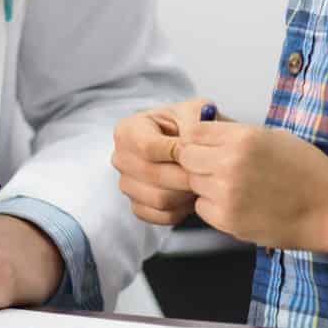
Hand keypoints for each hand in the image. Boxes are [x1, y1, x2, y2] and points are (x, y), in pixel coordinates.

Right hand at [111, 98, 218, 225]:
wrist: (193, 147)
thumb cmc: (192, 126)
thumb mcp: (194, 112)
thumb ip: (192, 124)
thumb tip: (187, 146)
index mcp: (127, 129)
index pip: (147, 147)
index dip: (176, 153)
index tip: (198, 153)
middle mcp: (120, 158)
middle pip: (152, 175)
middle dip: (184, 176)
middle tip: (207, 173)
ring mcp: (126, 184)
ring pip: (159, 199)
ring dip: (186, 194)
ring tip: (201, 182)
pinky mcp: (137, 206)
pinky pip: (160, 216)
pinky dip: (181, 210)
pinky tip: (191, 195)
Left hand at [174, 119, 327, 250]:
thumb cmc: (306, 169)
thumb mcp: (272, 137)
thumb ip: (235, 134)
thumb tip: (203, 131)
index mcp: (242, 138)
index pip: (194, 131)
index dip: (199, 138)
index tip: (207, 145)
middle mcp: (230, 164)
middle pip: (186, 157)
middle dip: (196, 160)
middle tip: (216, 167)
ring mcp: (227, 194)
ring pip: (192, 183)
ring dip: (205, 184)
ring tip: (234, 186)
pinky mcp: (228, 221)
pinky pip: (202, 208)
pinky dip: (213, 206)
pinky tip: (238, 203)